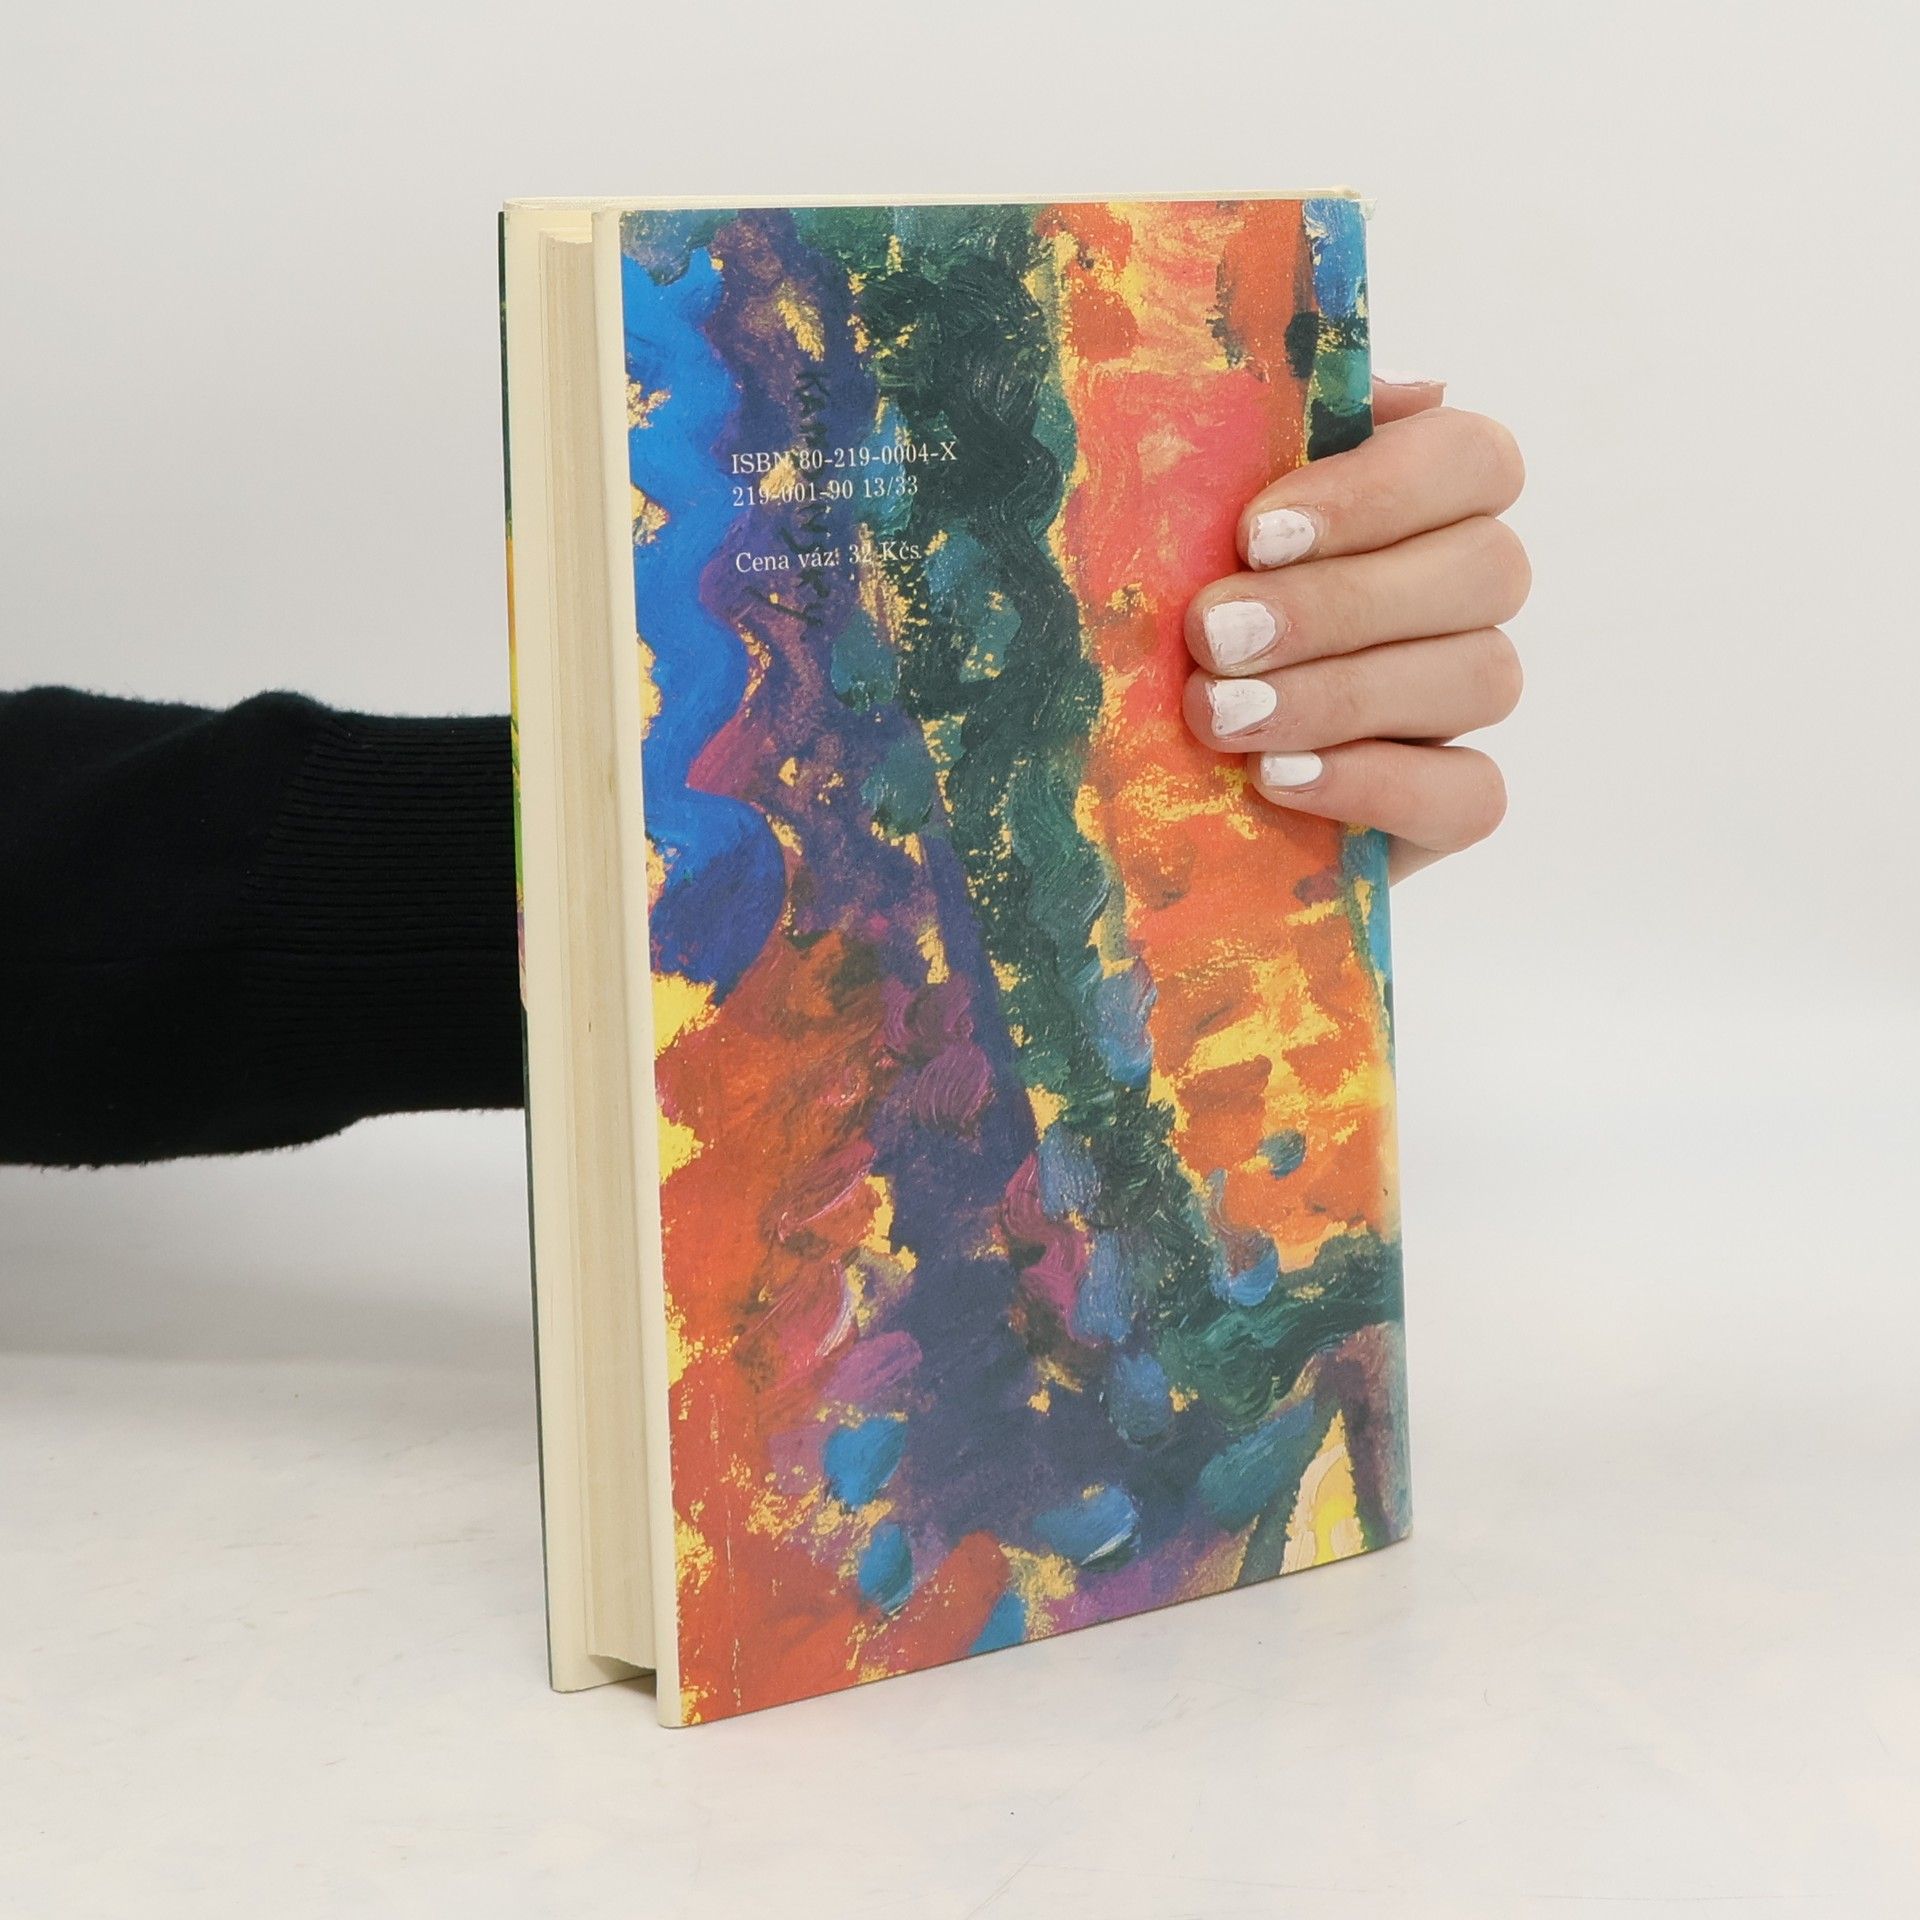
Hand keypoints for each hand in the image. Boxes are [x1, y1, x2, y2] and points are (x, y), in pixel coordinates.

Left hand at [1181, 377, 1527, 881]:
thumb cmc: (1151, 619)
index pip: (1474, 460)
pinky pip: (1469, 795)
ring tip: (1220, 716)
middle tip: (1212, 635)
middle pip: (1486, 570)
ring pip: (1484, 676)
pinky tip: (1276, 779)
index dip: (1379, 491)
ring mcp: (1459, 704)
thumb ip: (1267, 435)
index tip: (1256, 532)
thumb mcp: (1181, 521)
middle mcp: (1459, 597)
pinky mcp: (1447, 807)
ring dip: (1341, 695)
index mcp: (1417, 502)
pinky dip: (1374, 784)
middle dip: (1338, 604)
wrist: (1129, 776)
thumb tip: (1411, 387)